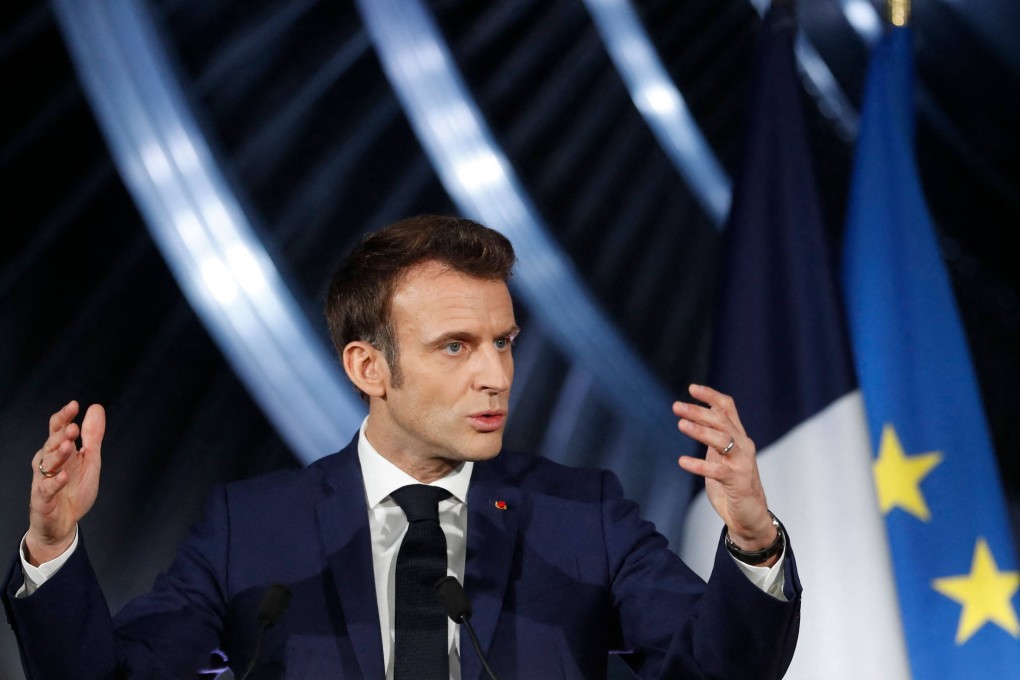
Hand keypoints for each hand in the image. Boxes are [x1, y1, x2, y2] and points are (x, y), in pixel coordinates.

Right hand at [25, 401, 104, 565]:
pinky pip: (47, 489)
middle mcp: (48, 463)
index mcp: (60, 451)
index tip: (74, 405)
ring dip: (57, 454)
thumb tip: (96, 407)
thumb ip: (92, 436)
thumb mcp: (89, 460)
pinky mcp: (42, 499)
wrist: (64, 523)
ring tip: (68, 446)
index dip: (64, 417)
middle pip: (51, 444)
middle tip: (73, 427)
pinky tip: (64, 476)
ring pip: (47, 464)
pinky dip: (55, 483)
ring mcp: (43, 480)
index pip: (58, 429)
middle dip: (61, 435)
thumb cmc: (74, 489)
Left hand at [675, 385, 776, 555]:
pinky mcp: (738, 481)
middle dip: (698, 412)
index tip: (692, 388)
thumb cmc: (733, 484)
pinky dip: (699, 465)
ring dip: (700, 431)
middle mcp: (743, 445)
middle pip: (721, 421)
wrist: (750, 515)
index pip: (728, 408)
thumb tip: (696, 417)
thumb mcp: (721, 455)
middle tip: (676, 406)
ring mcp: (742, 463)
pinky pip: (717, 470)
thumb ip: (713, 438)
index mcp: (738, 436)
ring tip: (680, 424)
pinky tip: (682, 461)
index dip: (711, 396)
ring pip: (721, 440)